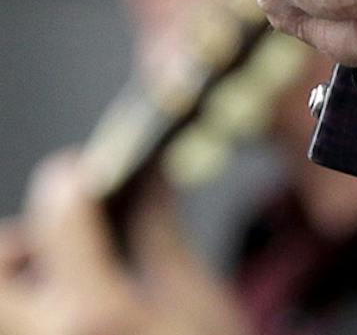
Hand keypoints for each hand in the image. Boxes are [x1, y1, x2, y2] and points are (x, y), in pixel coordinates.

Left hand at [0, 156, 245, 334]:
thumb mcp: (198, 303)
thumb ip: (159, 236)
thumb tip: (147, 179)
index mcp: (96, 314)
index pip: (57, 209)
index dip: (72, 178)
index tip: (86, 176)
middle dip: (16, 245)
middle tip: (53, 247)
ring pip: (4, 310)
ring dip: (18, 289)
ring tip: (60, 293)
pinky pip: (24, 332)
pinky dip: (33, 322)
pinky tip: (67, 326)